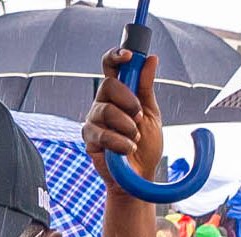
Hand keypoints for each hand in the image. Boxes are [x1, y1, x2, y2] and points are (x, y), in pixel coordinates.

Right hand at [83, 47, 165, 191]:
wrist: (139, 176)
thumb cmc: (145, 146)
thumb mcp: (151, 113)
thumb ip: (147, 87)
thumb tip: (151, 59)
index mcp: (119, 94)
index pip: (110, 67)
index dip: (116, 56)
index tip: (129, 55)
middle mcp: (103, 104)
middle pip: (107, 85)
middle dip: (128, 100)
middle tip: (138, 116)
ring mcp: (94, 121)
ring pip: (105, 110)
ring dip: (126, 126)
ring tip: (134, 138)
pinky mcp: (89, 139)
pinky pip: (102, 134)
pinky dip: (120, 142)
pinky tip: (127, 149)